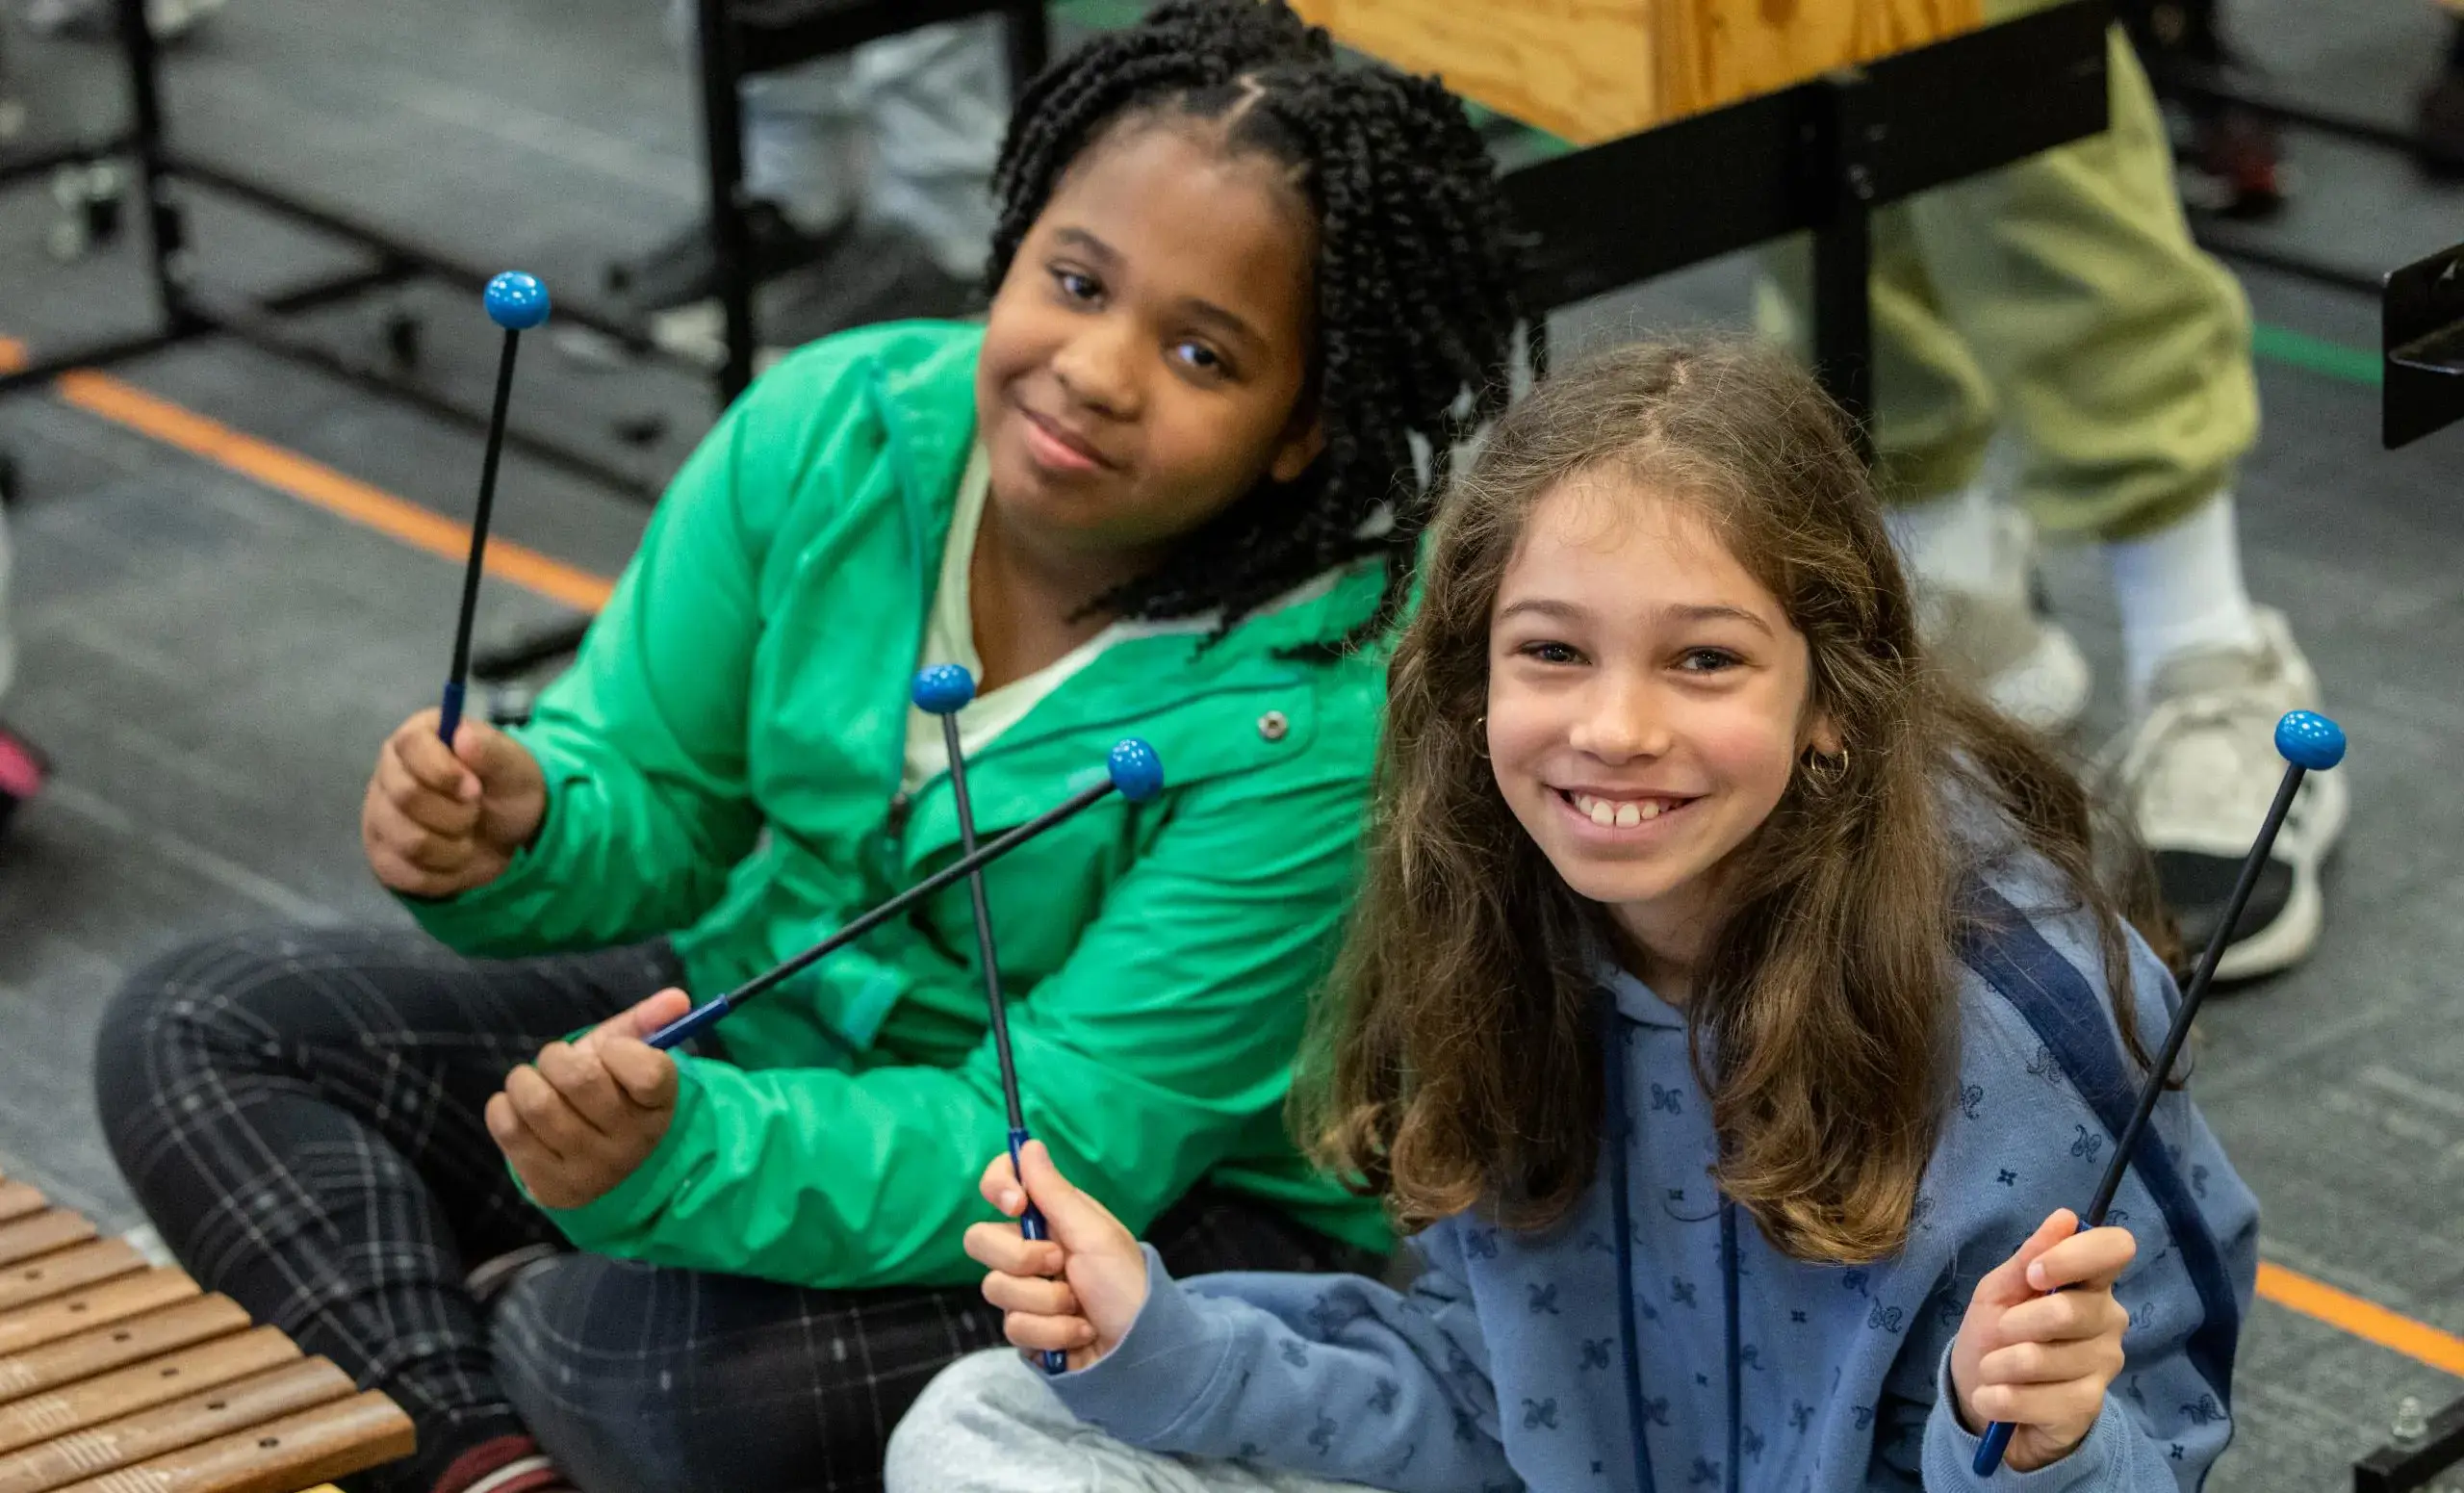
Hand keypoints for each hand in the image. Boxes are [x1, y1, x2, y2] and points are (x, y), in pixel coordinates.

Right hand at [362, 709, 546, 896]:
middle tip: (475, 811)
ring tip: (467, 836)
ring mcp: (379, 815)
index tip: (475, 788)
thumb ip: (491, 749)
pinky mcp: (382, 855)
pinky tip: (454, 859)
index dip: (444, 771)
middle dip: (457, 813)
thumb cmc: (506, 788)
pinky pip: (407, 873)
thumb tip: (462, 735)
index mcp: (418, 737)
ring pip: (409, 840)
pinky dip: (444, 874)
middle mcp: (388, 772)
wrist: (507, 833)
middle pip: (406, 796)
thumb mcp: (513, 765)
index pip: (410, 745)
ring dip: (454, 847)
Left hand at [485, 989, 690, 1209]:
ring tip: (532, 1082)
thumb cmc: (611, 1095)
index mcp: (659, 1107)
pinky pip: (508, 1130)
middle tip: (557, 1061)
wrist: (596, 1166)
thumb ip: (648, 1023)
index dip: (620, 1049)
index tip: (609, 1051)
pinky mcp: (551, 1187)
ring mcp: (591, 1170)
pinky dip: (504, 1106)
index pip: (648, 1071)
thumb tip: (678, 997)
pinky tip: (518, 1108)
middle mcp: (631, 1144)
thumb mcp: (629, 1058)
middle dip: (556, 1056)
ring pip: (537, 1103)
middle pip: (579, 1079)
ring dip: (524, 1079)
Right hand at [963, 1140, 1149, 1370]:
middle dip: (1022, 1259)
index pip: (1001, 1186)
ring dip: (1047, 1301)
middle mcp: (1031, 1249)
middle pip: (980, 1239)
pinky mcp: (1024, 1330)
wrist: (1141, 1351)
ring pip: (996, 1288)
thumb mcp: (1094, 1234)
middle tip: (1061, 1265)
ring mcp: (1024, 1292)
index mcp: (1050, 1217)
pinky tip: (1078, 1332)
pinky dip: (1051, 1332)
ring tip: (1080, 1307)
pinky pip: (1013, 1327)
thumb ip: (1054, 1191)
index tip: (1017, 1205)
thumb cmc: (1126, 1283)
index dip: (998, 1187)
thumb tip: (1028, 1143)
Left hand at [1950, 1209, 2137, 1470]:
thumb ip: (2030, 1256)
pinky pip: (2043, 1399)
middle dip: (2015, 1323)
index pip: (2115, 1249)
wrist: (1985, 1394)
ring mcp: (2104, 1364)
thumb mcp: (2000, 1290)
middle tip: (2000, 1332)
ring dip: (1999, 1365)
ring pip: (2045, 1358)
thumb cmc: (1995, 1332)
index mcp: (2090, 1281)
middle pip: (2068, 1311)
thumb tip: (2066, 1217)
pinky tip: (1992, 1398)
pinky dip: (2003, 1399)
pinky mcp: (2090, 1405)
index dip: (2074, 1256)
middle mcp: (2109, 1319)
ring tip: (1992, 1369)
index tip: (2034, 1275)